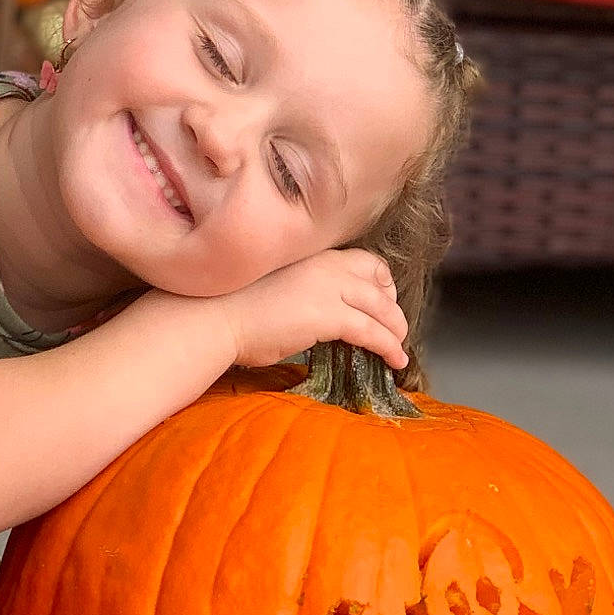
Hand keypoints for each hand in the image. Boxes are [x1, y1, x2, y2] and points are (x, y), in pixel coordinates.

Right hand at [215, 249, 409, 372]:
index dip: (381, 282)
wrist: (215, 318)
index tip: (381, 300)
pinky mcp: (329, 316)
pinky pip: (373, 331)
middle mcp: (325, 265)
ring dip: (396, 329)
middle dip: (393, 306)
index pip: (365, 260)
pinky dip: (389, 346)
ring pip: (382, 308)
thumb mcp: (276, 283)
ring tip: (399, 347)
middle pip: (379, 281)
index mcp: (312, 255)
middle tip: (394, 327)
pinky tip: (395, 359)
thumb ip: (304, 288)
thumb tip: (319, 309)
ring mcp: (328, 288)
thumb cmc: (232, 306)